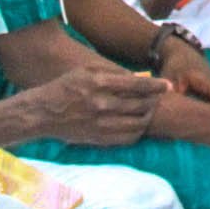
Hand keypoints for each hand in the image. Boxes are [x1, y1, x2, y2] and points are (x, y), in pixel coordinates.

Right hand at [28, 63, 166, 147]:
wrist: (43, 113)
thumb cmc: (65, 86)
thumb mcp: (86, 70)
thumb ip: (112, 71)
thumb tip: (137, 77)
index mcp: (99, 83)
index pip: (137, 85)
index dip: (156, 86)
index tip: (167, 86)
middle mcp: (102, 104)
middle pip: (141, 105)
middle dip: (154, 101)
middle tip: (160, 98)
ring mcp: (100, 124)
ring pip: (138, 123)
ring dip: (148, 117)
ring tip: (150, 111)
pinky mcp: (98, 139)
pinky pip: (127, 138)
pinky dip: (138, 131)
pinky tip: (138, 124)